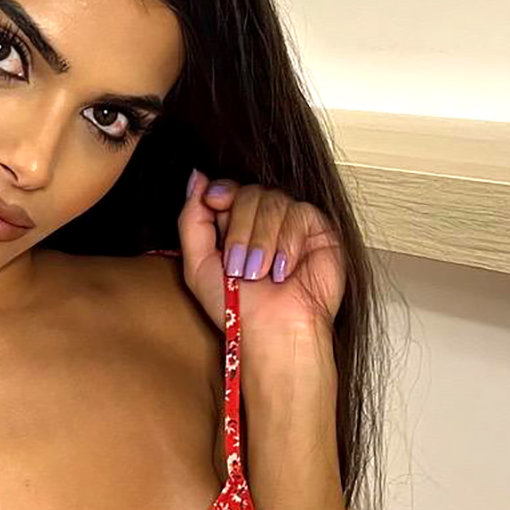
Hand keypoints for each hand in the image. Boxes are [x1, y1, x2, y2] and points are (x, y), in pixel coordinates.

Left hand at [178, 173, 345, 341]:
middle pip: (250, 192)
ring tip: (261, 274)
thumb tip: (197, 176)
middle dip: (240, 232)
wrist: (273, 333)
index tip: (215, 205)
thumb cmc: (238, 310)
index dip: (222, 192)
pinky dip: (287, 245)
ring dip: (262, 242)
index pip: (229, 188)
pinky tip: (284, 271)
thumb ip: (191, 220)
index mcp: (235, 225)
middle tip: (240, 268)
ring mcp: (292, 223)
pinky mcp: (318, 229)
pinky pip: (300, 213)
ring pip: (273, 201)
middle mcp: (263, 221)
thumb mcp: (198, 265)